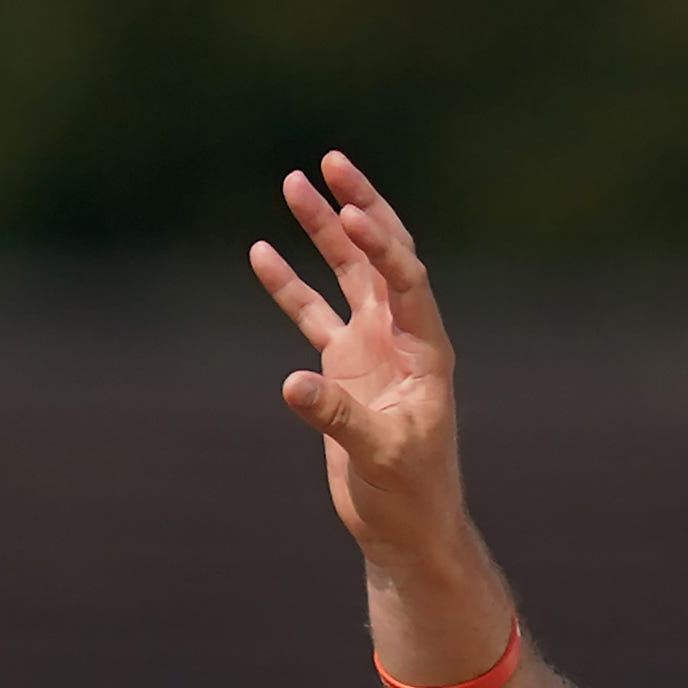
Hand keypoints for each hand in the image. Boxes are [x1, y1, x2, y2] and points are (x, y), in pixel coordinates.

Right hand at [249, 152, 468, 561]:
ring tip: (293, 183)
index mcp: (426, 350)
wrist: (406, 527)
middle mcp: (402, 338)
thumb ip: (338, 418)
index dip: (382, 246)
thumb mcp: (380, 458)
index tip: (352, 214)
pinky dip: (288, 285)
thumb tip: (292, 383)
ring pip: (346, 275)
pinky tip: (261, 251)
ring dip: (323, 232)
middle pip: (382, 257)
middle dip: (360, 208)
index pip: (407, 279)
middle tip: (333, 161)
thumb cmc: (409, 495)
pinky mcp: (344, 368)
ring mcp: (372, 348)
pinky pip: (313, 313)